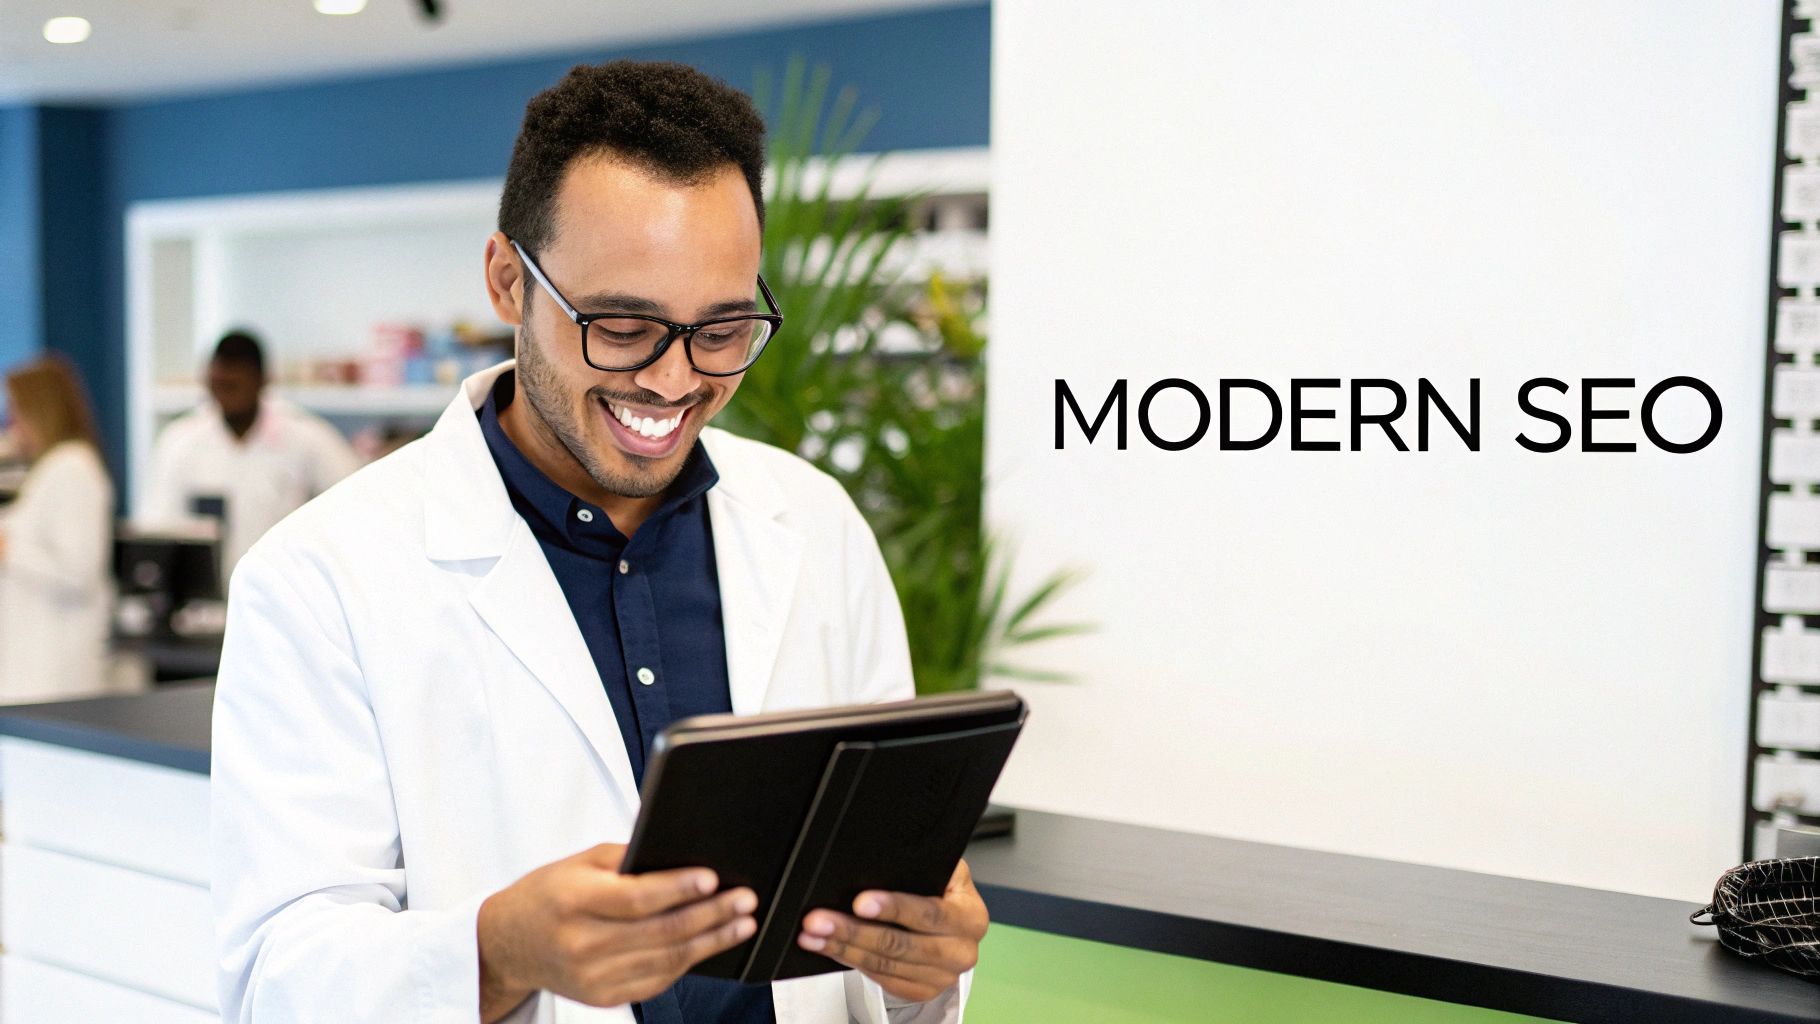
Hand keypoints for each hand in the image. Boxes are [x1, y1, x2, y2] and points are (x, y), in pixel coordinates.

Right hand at [476, 843, 756, 1021]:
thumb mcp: (579, 862)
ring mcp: (592, 976)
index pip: (636, 898)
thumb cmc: (548, 893)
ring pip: (665, 961)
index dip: (679, 889)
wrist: (508, 943)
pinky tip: (710, 945)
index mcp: (573, 901)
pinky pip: (656, 981)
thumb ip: (627, 858)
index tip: (713, 878)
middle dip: (711, 915)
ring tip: (742, 923)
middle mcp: (581, 943)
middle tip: (745, 900)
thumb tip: (680, 856)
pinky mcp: (603, 997)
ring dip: (710, 942)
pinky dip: (687, 962)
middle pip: (660, 932)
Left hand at [797, 859, 987, 1003]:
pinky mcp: (921, 992)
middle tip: (819, 919)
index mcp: (970, 917)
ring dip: (843, 947)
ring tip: (814, 933)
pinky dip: (849, 960)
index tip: (859, 902)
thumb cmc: (944, 893)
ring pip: (884, 963)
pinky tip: (828, 947)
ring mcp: (942, 977)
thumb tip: (885, 858)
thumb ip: (924, 867)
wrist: (955, 929)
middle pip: (899, 944)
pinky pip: (880, 978)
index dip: (893, 907)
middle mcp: (961, 952)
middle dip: (854, 930)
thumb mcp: (944, 872)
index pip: (928, 912)